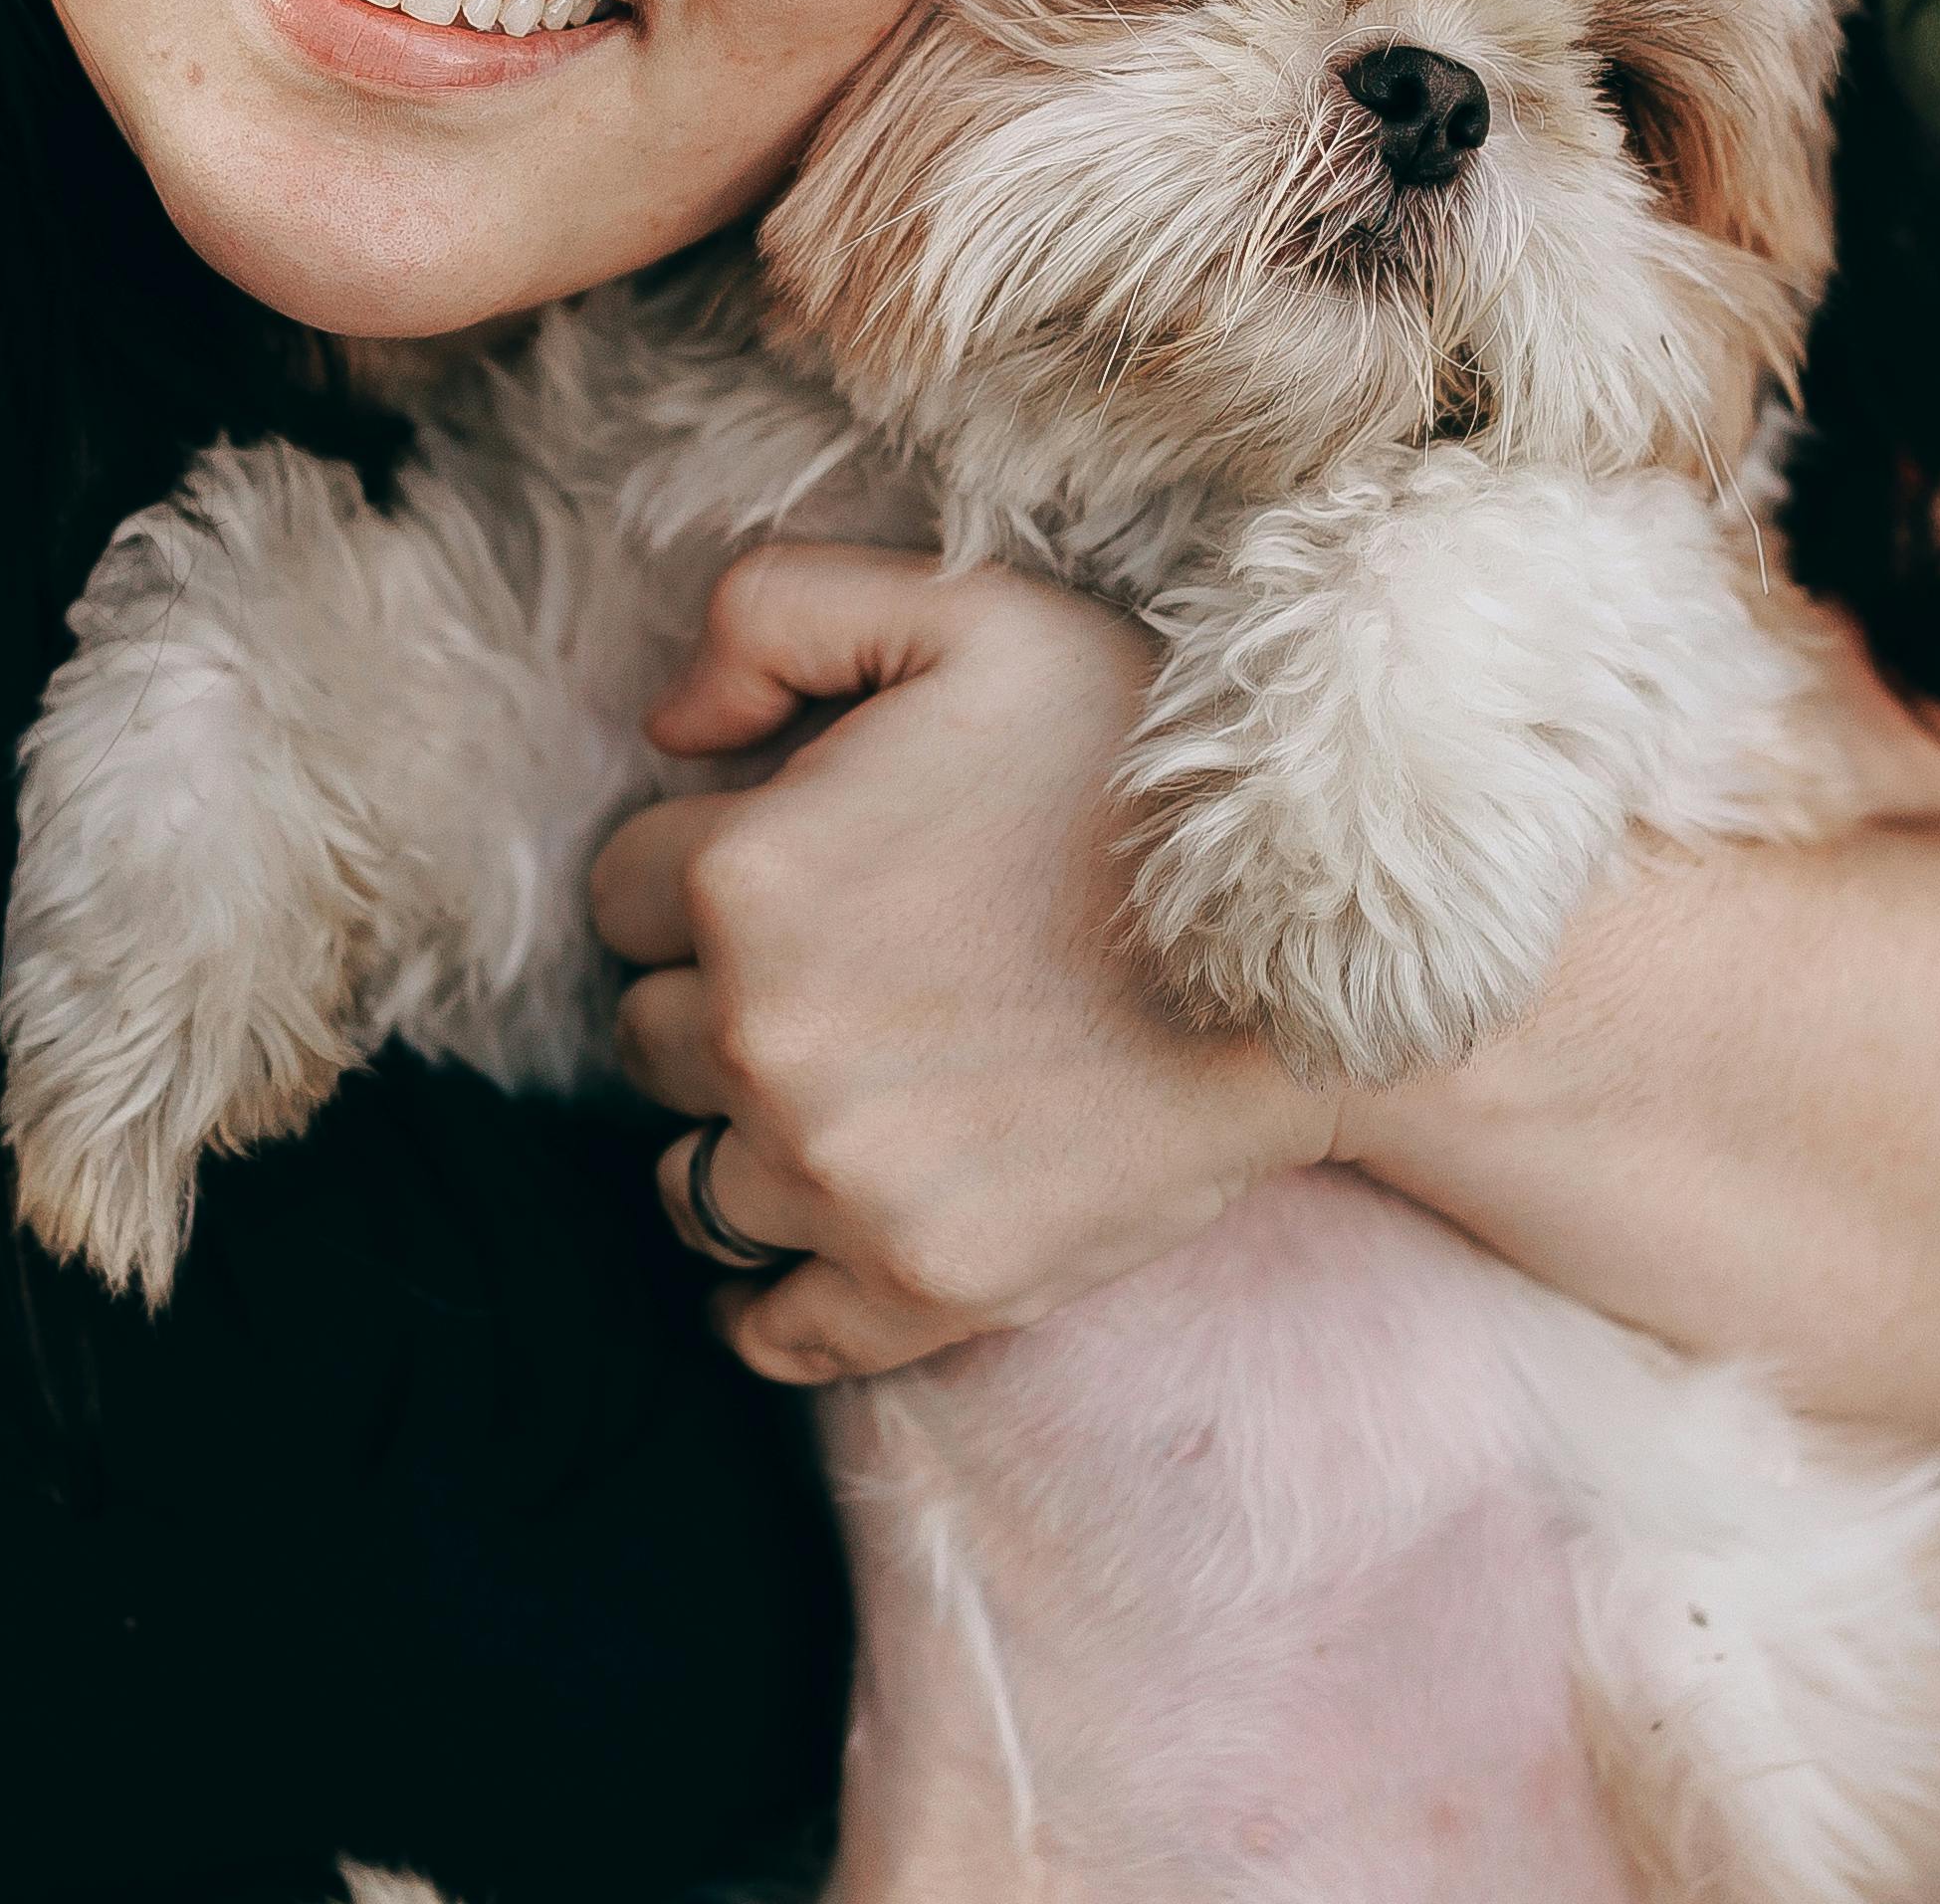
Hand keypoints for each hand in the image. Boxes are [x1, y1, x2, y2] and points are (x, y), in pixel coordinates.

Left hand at [588, 544, 1340, 1384]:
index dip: (693, 875)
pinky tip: (803, 1252)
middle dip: (713, 1003)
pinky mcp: (922, 1284)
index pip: (620, 894)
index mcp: (749, 875)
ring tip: (826, 1102)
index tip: (785, 877)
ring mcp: (840, 1176)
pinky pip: (770, 1327)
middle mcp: (766, 1036)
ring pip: (690, 1181)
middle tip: (831, 981)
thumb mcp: (968, 615)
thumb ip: (776, 611)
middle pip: (649, 1039)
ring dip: (735, 1142)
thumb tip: (665, 727)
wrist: (1319, 956)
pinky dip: (767, 1302)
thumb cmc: (1143, 766)